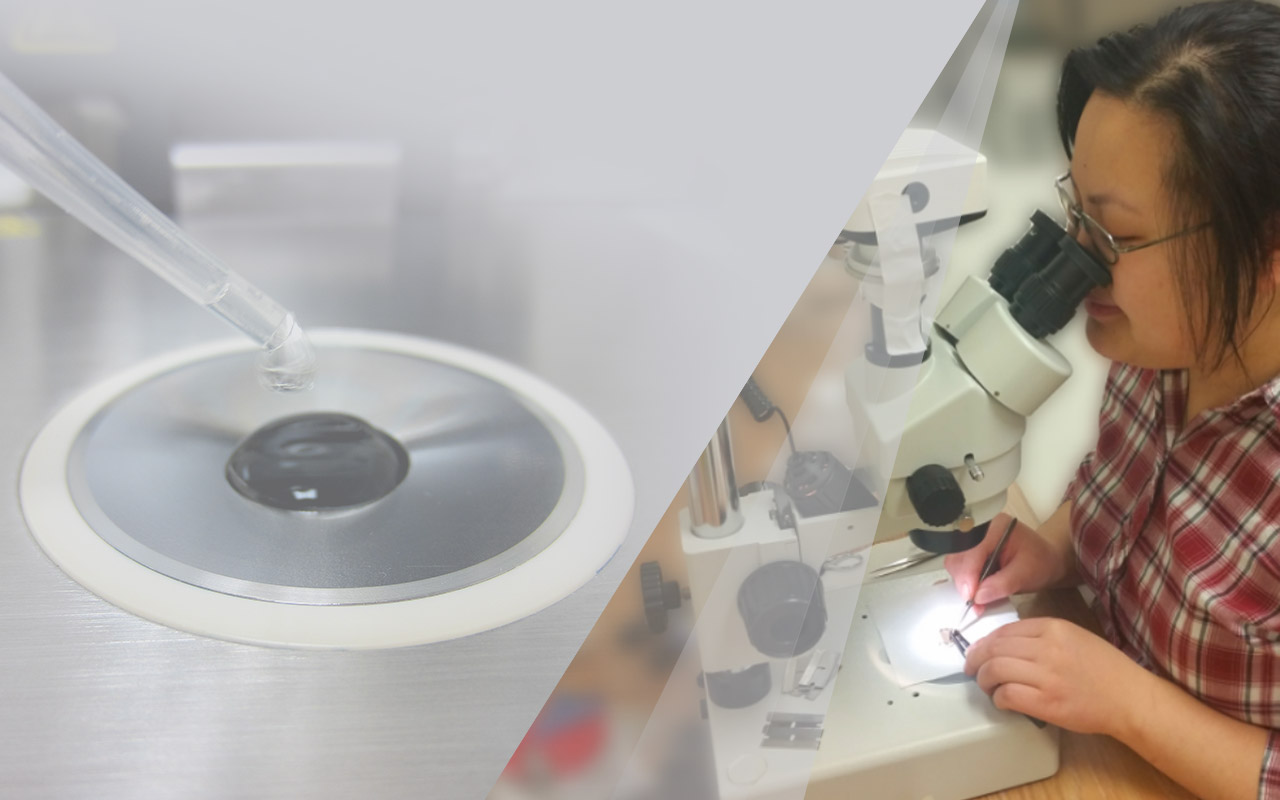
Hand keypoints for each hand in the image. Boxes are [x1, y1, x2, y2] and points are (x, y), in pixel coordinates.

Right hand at [944, 513, 1067, 615]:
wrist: (1048, 561)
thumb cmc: (1041, 563)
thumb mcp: (1026, 574)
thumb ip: (1002, 584)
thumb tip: (978, 597)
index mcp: (996, 527)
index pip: (973, 550)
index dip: (968, 573)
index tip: (970, 596)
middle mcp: (981, 530)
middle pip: (959, 555)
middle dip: (964, 580)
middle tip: (973, 601)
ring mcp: (975, 540)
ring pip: (956, 562)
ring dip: (964, 583)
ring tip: (978, 599)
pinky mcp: (973, 552)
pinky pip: (961, 567)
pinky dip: (967, 583)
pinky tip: (977, 592)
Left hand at [963, 617, 1154, 736]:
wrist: (1130, 698)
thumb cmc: (1105, 669)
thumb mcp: (1074, 637)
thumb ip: (1041, 636)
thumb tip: (1004, 644)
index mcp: (1054, 628)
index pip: (1005, 630)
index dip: (984, 642)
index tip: (978, 651)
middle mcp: (1047, 648)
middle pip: (994, 648)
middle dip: (975, 659)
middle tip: (971, 670)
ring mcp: (1046, 676)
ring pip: (995, 670)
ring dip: (983, 679)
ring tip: (986, 686)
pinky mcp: (1046, 703)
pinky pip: (1007, 695)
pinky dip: (998, 698)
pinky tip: (1003, 701)